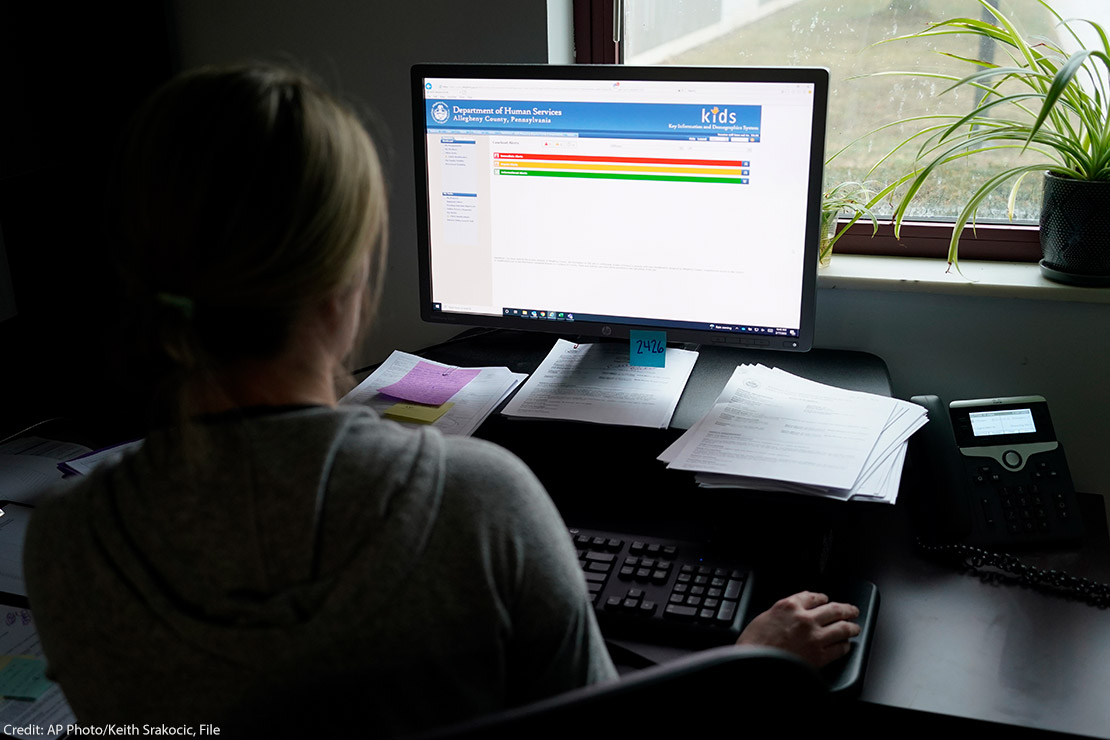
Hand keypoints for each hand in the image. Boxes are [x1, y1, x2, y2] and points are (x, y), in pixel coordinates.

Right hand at [736, 591, 860, 667]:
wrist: (754, 663)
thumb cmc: (754, 644)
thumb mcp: (765, 617)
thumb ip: (783, 612)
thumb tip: (794, 611)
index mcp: (789, 606)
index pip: (813, 596)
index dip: (823, 598)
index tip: (826, 599)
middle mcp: (805, 619)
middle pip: (834, 610)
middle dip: (846, 609)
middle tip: (852, 611)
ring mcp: (814, 638)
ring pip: (842, 628)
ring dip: (851, 627)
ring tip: (855, 627)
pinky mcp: (819, 656)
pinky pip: (839, 649)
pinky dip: (844, 646)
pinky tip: (845, 645)